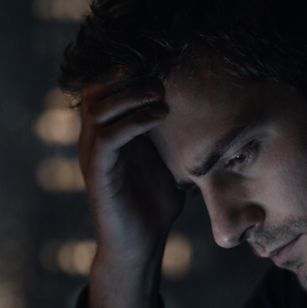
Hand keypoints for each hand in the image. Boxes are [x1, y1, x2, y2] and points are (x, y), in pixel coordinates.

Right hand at [78, 82, 184, 307]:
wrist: (140, 246)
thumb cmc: (155, 204)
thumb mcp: (170, 159)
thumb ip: (177, 134)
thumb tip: (213, 109)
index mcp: (108, 130)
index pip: (105, 84)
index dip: (128, 68)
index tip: (161, 61)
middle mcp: (93, 138)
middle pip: (94, 87)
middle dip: (126, 73)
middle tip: (160, 73)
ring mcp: (92, 155)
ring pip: (97, 106)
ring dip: (130, 93)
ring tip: (160, 92)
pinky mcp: (97, 174)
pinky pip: (106, 136)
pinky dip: (132, 121)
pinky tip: (159, 116)